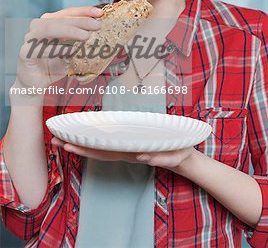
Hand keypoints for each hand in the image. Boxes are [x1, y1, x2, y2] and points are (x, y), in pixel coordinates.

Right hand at [15, 6, 103, 92]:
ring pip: (49, 29)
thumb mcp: (72, 51)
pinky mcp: (24, 53)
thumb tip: (103, 32)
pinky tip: (71, 52)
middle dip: (80, 21)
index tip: (100, 13)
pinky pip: (41, 49)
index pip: (68, 12)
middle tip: (97, 25)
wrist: (36, 84)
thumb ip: (82, 40)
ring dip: (69, 31)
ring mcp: (29, 38)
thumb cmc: (56, 65)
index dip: (84, 11)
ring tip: (86, 36)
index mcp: (49, 22)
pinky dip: (57, 49)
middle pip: (60, 19)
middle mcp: (38, 26)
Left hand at [51, 137, 194, 169]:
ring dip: (82, 144)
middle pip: (97, 150)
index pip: (104, 152)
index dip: (86, 149)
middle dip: (76, 146)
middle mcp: (125, 152)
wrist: (183, 158)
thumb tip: (142, 156)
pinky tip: (86, 137)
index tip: (69, 145)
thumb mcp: (173, 156)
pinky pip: (109, 144)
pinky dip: (96, 141)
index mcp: (132, 153)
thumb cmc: (178, 154)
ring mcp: (126, 150)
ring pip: (100, 148)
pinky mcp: (131, 146)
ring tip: (63, 139)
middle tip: (55, 141)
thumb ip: (160, 157)